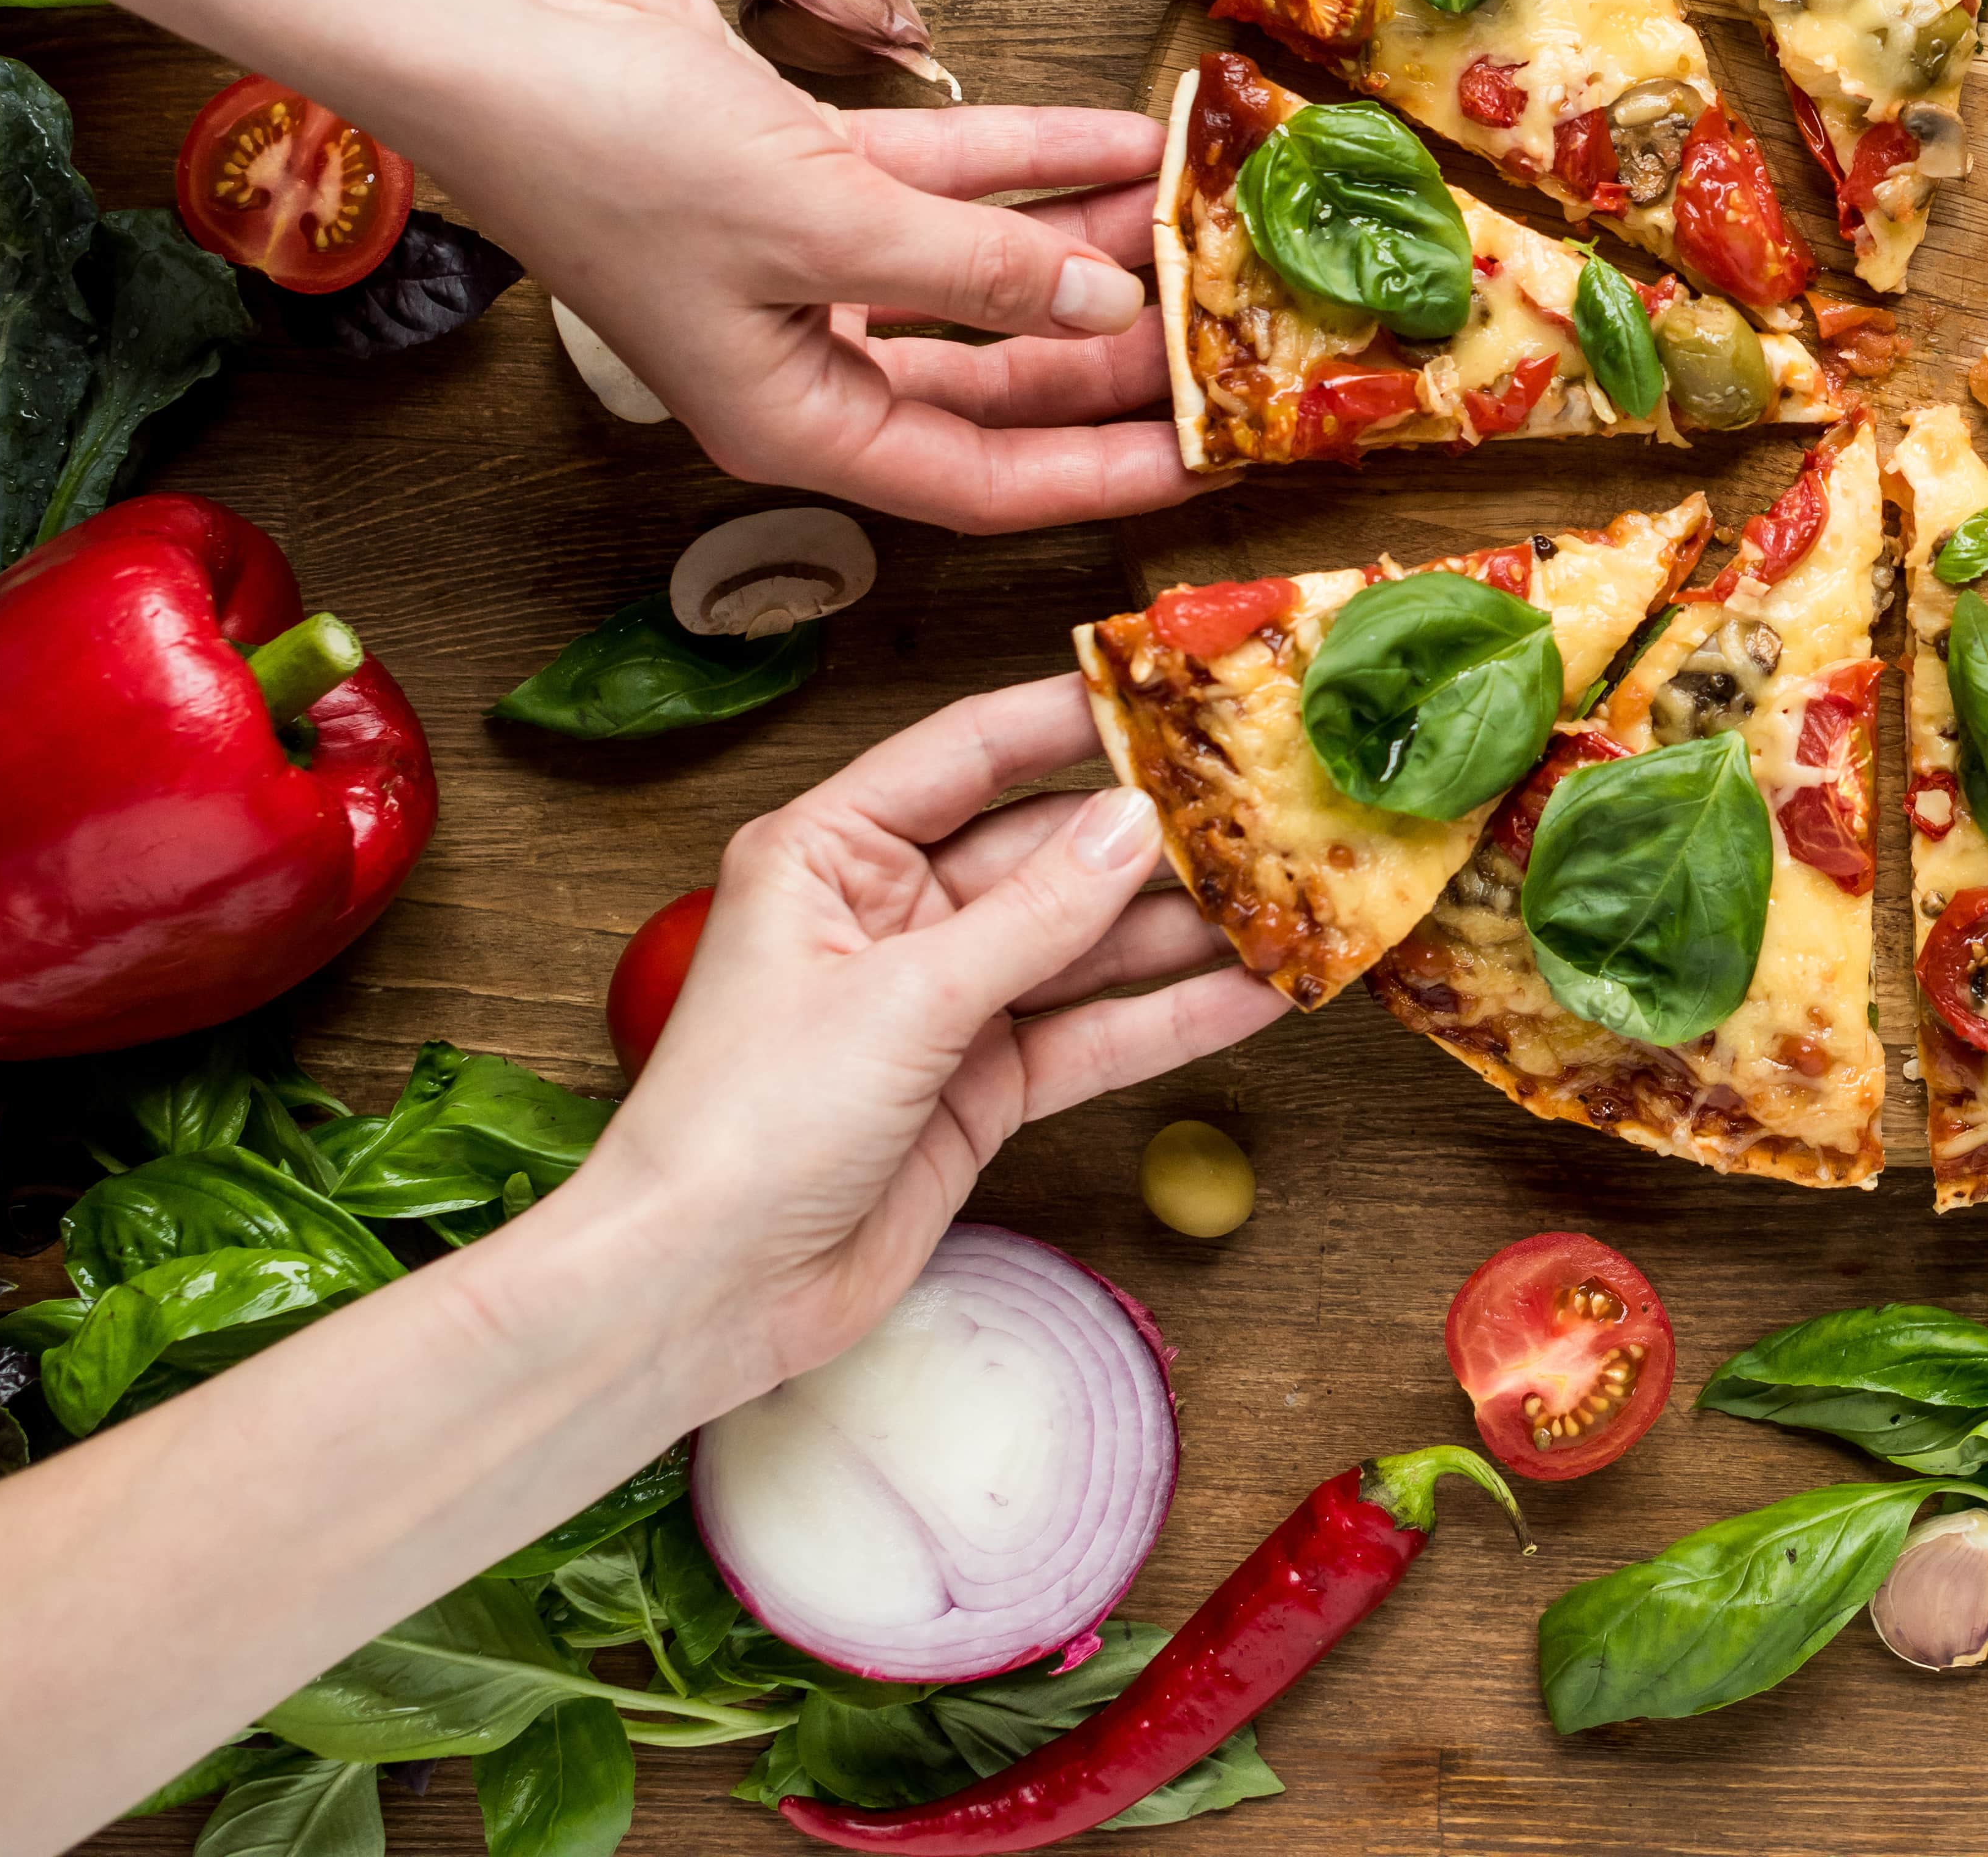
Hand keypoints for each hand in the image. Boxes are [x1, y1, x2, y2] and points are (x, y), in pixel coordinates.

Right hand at [430, 0, 1192, 535]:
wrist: (495, 32)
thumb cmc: (616, 155)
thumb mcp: (829, 226)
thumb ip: (982, 270)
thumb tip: (1106, 308)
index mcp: (792, 420)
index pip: (981, 481)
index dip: (1099, 478)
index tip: (1203, 465)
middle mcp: (802, 357)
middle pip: (996, 383)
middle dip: (1108, 362)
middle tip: (1222, 339)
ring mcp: (803, 263)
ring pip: (982, 272)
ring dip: (1085, 244)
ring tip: (1195, 223)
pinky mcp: (803, 171)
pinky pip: (948, 180)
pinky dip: (1032, 159)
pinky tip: (1124, 139)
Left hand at [572, 675, 1283, 1402]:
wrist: (699, 1295)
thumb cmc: (746, 1127)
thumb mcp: (902, 1002)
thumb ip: (1032, 916)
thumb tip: (1134, 825)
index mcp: (833, 854)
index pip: (970, 754)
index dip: (1072, 718)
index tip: (1176, 692)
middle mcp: (891, 915)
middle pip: (1045, 851)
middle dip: (1153, 836)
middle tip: (1266, 804)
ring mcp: (941, 1004)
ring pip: (1083, 946)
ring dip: (1181, 932)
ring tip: (1288, 898)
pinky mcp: (980, 1087)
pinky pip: (1092, 1035)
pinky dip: (1169, 1019)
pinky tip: (1253, 995)